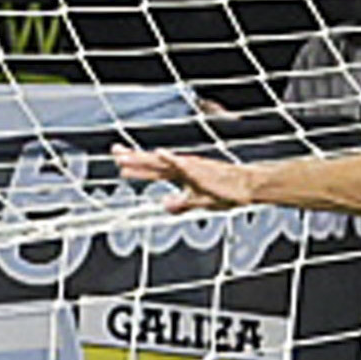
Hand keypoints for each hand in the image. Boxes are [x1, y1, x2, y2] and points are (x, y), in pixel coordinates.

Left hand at [120, 145, 266, 211]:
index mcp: (181, 173)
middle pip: (152, 162)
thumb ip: (181, 203)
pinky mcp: (201, 170)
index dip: (136, 165)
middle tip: (115, 153)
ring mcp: (190, 167)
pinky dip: (171, 159)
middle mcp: (182, 167)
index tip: (119, 162)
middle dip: (133, 158)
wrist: (245, 187)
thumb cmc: (226, 192)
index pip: (153, 168)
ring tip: (126, 157)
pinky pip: (184, 164)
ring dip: (143, 159)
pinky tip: (160, 154)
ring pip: (162, 162)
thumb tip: (165, 205)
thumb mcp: (198, 201)